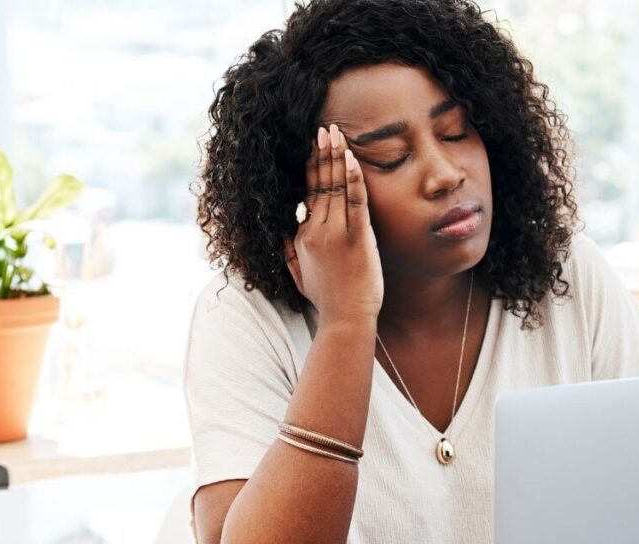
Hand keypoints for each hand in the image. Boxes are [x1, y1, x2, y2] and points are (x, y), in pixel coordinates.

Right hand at [285, 124, 383, 325]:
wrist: (345, 319)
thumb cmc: (328, 300)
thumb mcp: (298, 274)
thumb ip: (288, 250)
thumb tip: (281, 231)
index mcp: (303, 236)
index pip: (308, 193)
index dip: (312, 168)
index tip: (313, 147)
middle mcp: (316, 230)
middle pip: (319, 183)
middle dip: (321, 153)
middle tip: (324, 128)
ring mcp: (336, 233)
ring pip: (334, 186)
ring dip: (335, 156)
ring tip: (335, 132)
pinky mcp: (357, 238)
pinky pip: (354, 201)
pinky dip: (353, 177)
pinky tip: (352, 158)